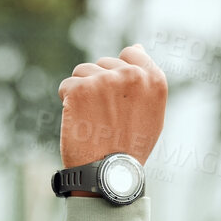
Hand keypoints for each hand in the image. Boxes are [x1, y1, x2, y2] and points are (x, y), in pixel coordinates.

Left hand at [57, 44, 166, 167]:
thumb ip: (146, 79)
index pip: (131, 53)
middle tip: (105, 117)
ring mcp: (104, 80)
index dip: (119, 74)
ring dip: (82, 92)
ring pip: (83, 71)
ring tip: (92, 119)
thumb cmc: (130, 147)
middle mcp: (131, 76)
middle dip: (99, 85)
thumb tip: (136, 47)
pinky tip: (80, 122)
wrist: (108, 174)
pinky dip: (68, 103)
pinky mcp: (80, 89)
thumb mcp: (152, 113)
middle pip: (104, 63)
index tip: (116, 97)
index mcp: (154, 80)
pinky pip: (67, 85)